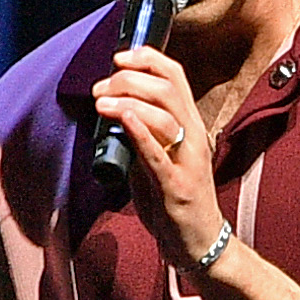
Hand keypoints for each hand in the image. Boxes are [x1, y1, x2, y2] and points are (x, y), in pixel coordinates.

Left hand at [90, 42, 225, 264]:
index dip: (147, 58)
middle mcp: (194, 137)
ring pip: (164, 115)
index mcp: (190, 126)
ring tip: (100, 101)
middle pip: (167, 89)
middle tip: (100, 88)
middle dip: (129, 79)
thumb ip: (141, 136)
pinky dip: (140, 132)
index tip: (119, 57)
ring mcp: (187, 160)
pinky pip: (159, 154)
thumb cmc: (176, 201)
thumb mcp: (158, 159)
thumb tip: (112, 115)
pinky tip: (123, 119)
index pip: (175, 77)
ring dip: (128, 101)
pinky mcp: (177, 186)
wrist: (199, 243)